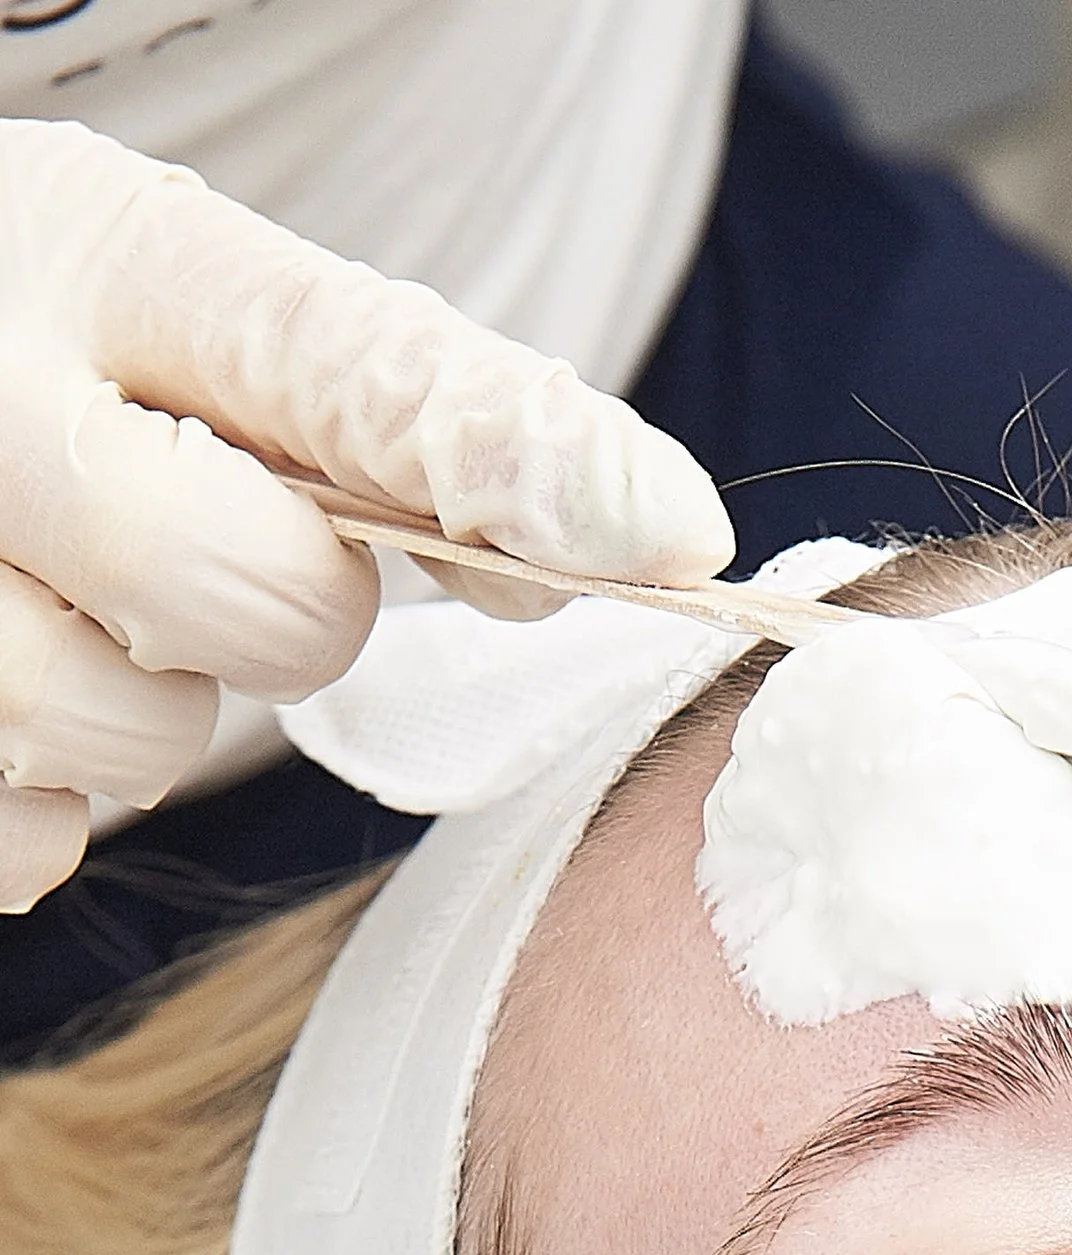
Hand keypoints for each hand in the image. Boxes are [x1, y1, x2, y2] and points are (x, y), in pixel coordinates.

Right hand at [0, 118, 733, 912]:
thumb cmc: (44, 346)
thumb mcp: (187, 304)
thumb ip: (400, 403)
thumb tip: (648, 533)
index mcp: (83, 257)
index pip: (339, 365)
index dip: (512, 465)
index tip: (668, 538)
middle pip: (257, 604)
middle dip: (285, 613)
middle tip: (226, 551)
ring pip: (139, 742)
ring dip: (153, 709)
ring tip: (81, 600)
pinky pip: (36, 842)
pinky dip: (52, 793)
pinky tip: (17, 670)